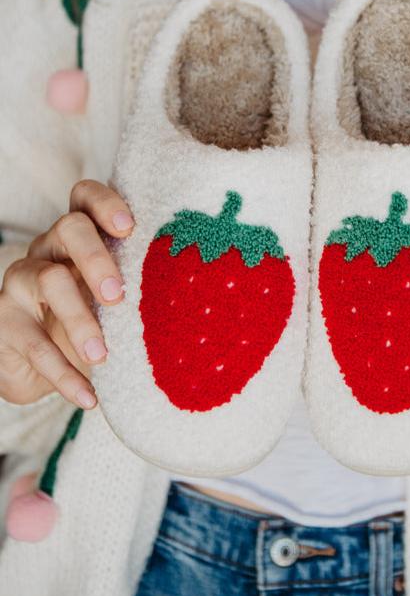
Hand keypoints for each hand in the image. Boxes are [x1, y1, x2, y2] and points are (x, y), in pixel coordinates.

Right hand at [0, 181, 133, 407]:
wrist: (36, 368)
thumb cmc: (89, 323)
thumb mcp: (113, 304)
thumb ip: (141, 292)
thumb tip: (204, 303)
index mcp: (79, 237)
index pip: (85, 197)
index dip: (105, 202)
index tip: (130, 226)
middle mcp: (48, 249)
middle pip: (68, 229)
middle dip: (96, 257)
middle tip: (118, 295)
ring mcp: (20, 281)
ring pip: (48, 281)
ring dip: (79, 321)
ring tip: (101, 356)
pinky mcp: (3, 322)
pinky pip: (33, 344)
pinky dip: (63, 375)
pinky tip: (89, 398)